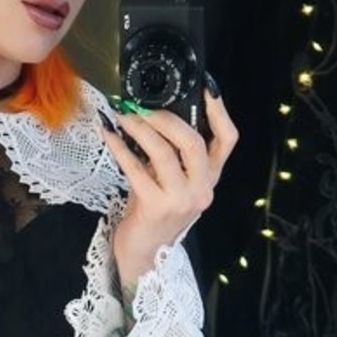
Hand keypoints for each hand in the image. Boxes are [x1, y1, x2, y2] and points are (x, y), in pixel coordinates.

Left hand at [103, 85, 238, 289]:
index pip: (227, 139)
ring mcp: (181, 200)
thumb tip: (152, 109)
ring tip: (122, 115)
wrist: (143, 252)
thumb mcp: (170, 178)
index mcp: (210, 177)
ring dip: (140, 129)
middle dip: (165, 117)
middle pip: (193, 142)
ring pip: (164, 153)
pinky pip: (136, 169)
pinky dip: (120, 148)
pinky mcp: (156, 207)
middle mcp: (201, 188)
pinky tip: (109, 135)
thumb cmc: (153, 209)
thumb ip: (172, 151)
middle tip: (140, 105)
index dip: (219, 110)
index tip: (205, 84)